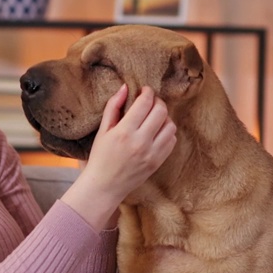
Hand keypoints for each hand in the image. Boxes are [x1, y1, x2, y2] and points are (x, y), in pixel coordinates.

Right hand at [61, 85, 176, 229]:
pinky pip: (172, 141)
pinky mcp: (158, 162)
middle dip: (157, 102)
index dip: (147, 92)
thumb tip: (125, 87)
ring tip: (154, 118)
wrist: (105, 186)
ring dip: (164, 117)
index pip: (144, 103)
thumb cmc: (100, 157)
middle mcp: (140, 142)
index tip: (144, 91)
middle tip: (151, 102)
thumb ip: (113, 107)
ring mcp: (152, 153)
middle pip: (161, 111)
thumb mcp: (103, 131)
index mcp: (124, 132)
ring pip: (170, 125)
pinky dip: (167, 132)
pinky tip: (157, 132)